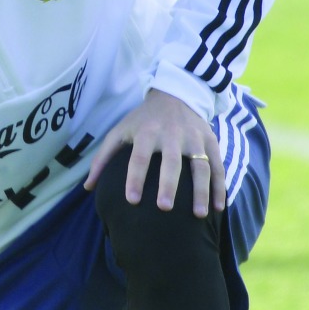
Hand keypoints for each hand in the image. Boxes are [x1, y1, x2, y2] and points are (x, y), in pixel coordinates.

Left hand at [83, 89, 225, 216]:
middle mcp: (172, 135)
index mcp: (147, 132)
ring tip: (198, 215)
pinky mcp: (211, 142)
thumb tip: (88, 188)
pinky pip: (218, 167)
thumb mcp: (120, 131)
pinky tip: (219, 208)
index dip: (135, 177)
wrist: (176, 94)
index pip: (139, 156)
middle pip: (171, 161)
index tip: (132, 200)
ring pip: (200, 166)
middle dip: (168, 184)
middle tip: (164, 208)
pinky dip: (220, 187)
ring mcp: (194, 138)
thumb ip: (103, 158)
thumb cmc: (143, 120)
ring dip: (201, 191)